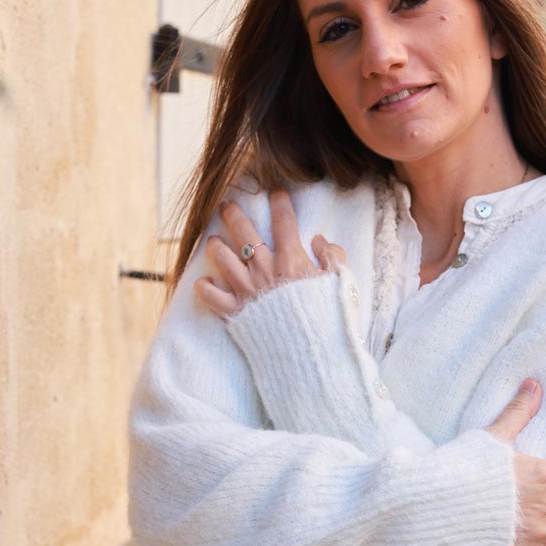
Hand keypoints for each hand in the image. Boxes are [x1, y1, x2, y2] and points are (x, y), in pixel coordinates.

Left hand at [194, 189, 346, 315]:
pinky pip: (212, 296)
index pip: (283, 221)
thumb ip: (333, 257)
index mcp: (291, 260)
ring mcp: (248, 290)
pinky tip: (204, 282)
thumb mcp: (341, 283)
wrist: (311, 353)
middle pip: (244, 233)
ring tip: (214, 242)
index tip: (276, 192)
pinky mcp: (236, 312)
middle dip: (234, 214)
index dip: (280, 202)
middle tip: (227, 205)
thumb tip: (319, 240)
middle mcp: (265, 270)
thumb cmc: (330, 319)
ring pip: (222, 258)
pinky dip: (205, 288)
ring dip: (216, 247)